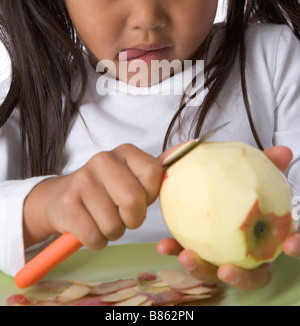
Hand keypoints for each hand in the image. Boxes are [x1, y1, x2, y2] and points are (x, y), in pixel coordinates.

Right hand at [23, 144, 162, 248]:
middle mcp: (103, 160)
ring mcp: (82, 180)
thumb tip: (184, 151)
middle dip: (133, 219)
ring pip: (113, 224)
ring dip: (113, 231)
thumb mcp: (130, 175)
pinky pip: (94, 237)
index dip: (149, 195)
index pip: (152, 173)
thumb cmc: (106, 191)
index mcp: (125, 152)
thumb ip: (154, 172)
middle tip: (124, 216)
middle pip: (133, 200)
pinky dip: (97, 241)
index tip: (139, 197)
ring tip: (104, 219)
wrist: (61, 197)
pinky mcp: (67, 204)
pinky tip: (90, 226)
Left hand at [157, 145, 299, 290]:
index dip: (297, 247)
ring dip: (201, 268)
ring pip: (215, 273)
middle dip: (240, 278)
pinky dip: (175, 251)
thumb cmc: (241, 188)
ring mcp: (222, 258)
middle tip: (225, 270)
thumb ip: (268, 165)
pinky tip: (164, 245)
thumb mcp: (254, 174)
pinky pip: (188, 256)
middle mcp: (249, 256)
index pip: (289, 246)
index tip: (291, 245)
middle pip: (252, 276)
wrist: (212, 184)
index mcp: (268, 237)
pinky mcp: (198, 254)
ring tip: (186, 256)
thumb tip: (282, 152)